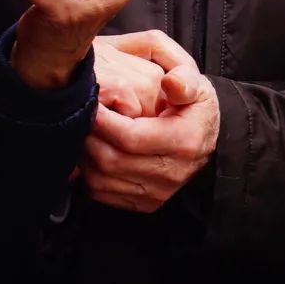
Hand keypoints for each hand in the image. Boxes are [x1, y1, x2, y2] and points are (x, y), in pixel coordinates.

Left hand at [82, 31, 219, 211]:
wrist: (205, 139)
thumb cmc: (194, 108)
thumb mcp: (197, 86)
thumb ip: (185, 79)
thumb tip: (171, 83)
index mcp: (183, 141)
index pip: (131, 137)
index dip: (104, 122)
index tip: (90, 104)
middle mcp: (171, 173)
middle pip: (112, 161)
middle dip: (88, 138)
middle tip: (79, 116)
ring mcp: (158, 192)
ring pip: (102, 181)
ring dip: (84, 156)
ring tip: (81, 131)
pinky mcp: (145, 204)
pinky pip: (103, 194)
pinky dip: (88, 173)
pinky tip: (89, 151)